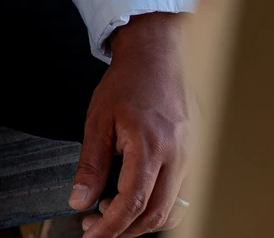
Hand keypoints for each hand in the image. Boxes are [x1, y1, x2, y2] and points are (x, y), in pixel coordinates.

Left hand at [70, 12, 188, 236]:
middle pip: (156, 215)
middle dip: (124, 229)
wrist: (156, 55)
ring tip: (110, 210)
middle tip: (95, 225)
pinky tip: (132, 196)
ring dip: (141, 220)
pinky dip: (156, 205)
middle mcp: (178, 157)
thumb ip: (90, 164)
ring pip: (172, 209)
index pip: (133, 203)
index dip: (111, 227)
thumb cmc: (128, 82)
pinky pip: (179, 194)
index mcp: (151, 146)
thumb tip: (79, 200)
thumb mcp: (98, 120)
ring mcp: (191, 158)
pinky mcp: (194, 156)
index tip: (92, 234)